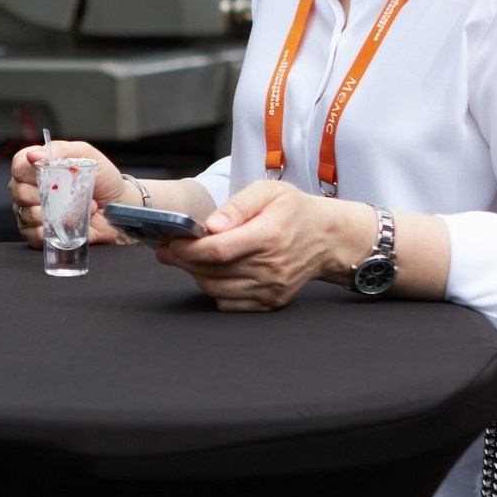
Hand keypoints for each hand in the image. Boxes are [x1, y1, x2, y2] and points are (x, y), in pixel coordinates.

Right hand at [7, 139, 132, 248]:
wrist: (118, 207)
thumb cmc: (103, 179)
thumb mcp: (86, 155)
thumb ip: (61, 150)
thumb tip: (34, 155)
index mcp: (38, 167)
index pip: (18, 165)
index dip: (29, 170)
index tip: (48, 173)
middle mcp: (31, 189)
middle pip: (19, 191)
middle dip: (45, 195)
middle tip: (67, 194)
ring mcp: (33, 212)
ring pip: (26, 214)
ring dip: (54, 214)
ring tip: (76, 210)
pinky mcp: (39, 234)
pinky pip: (32, 234)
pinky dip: (50, 231)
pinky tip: (68, 225)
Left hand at [156, 182, 374, 310]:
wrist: (327, 237)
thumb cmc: (294, 211)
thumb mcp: (268, 192)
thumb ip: (237, 205)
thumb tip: (211, 225)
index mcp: (268, 236)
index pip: (217, 250)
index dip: (187, 249)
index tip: (170, 242)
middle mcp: (271, 267)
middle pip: (212, 271)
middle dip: (183, 261)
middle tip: (170, 249)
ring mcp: (271, 288)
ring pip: (216, 289)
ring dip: (196, 275)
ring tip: (189, 259)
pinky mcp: (271, 301)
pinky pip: (230, 303)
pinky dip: (214, 290)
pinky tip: (213, 272)